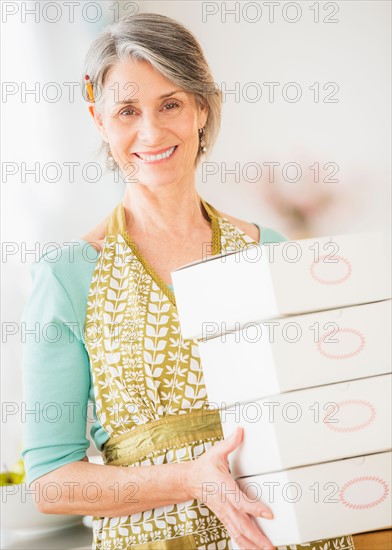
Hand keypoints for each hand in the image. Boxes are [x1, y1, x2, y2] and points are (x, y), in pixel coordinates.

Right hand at [188, 426, 274, 549]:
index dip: (254, 508)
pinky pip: (235, 535)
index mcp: (224, 487)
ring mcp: (224, 513)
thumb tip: (240, 430)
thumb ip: (230, 443)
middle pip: (242, 524)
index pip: (241, 501)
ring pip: (239, 533)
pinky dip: (245, 545)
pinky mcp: (224, 518)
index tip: (269, 513)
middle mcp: (225, 504)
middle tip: (271, 546)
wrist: (189, 480)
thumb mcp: (216, 452)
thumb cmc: (205, 467)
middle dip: (257, 536)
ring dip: (253, 544)